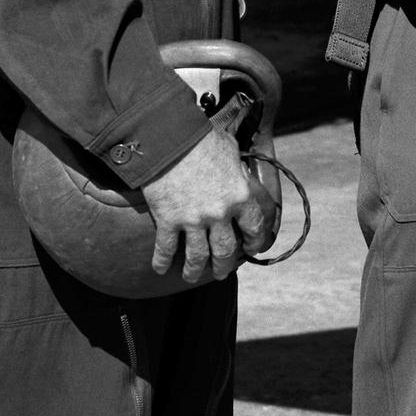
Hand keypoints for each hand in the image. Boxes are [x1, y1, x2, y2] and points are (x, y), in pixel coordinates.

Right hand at [140, 126, 276, 284]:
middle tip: (221, 272)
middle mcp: (219, 214)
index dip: (254, 242)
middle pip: (225, 250)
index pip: (254, 227)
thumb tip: (239, 174)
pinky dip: (163, 262)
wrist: (170, 139)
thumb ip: (236, 170)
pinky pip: (166, 249)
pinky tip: (161, 269)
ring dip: (195, 270)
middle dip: (224, 265)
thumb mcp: (231, 151)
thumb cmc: (202, 139)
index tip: (250, 248)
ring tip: (192, 276)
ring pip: (197, 257)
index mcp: (240, 196)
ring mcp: (192, 221)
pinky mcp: (167, 221)